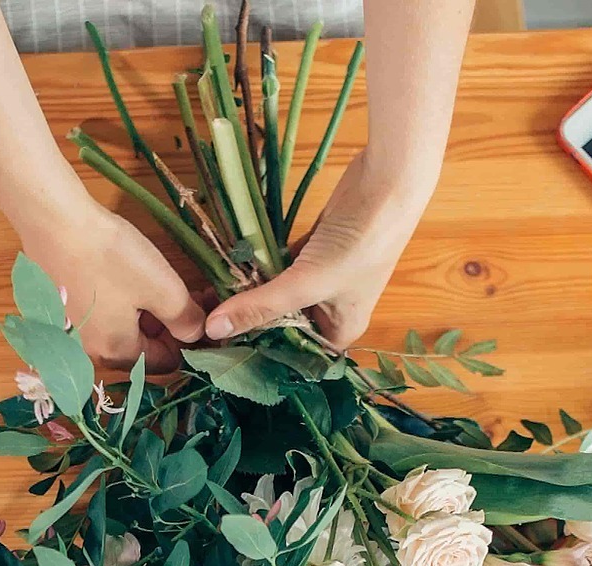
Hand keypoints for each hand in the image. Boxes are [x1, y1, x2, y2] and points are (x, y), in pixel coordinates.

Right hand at [16, 195, 205, 370]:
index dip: (189, 339)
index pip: (165, 362)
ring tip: (155, 281)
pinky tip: (120, 274)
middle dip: (167, 324)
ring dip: (143, 312)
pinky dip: (116, 301)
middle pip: (141, 347)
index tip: (200, 308)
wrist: (52, 221)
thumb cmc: (111, 256)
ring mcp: (69, 330)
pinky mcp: (57, 307)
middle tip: (184, 292)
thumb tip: (196, 334)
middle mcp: (88, 350)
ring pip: (119, 329)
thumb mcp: (163, 289)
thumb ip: (186, 320)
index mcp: (116, 352)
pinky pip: (97, 314)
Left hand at [201, 152, 431, 346]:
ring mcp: (322, 278)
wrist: (388, 183)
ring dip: (247, 292)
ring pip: (277, 294)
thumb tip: (213, 330)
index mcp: (339, 331)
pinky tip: (226, 268)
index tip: (217, 353)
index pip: (294, 356)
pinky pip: (278, 267)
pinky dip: (257, 267)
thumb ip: (261, 306)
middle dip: (247, 322)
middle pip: (281, 325)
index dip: (257, 355)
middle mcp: (331, 310)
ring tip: (206, 297)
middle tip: (203, 322)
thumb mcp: (308, 282)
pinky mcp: (313, 250)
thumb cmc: (361, 243)